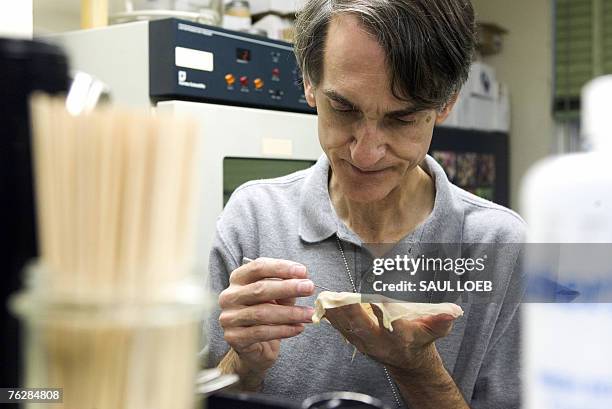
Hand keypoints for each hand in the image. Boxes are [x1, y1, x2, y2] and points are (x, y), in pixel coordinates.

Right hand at [218, 257, 314, 376]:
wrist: (255, 347)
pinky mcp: (234, 337)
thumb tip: (303, 279)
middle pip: (260, 289)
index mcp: (238, 279)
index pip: (258, 267)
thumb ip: (286, 286)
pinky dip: (284, 330)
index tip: (303, 271)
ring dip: (290, 313)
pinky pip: (262, 332)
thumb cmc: (266, 314)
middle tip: (309, 288)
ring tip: (310, 314)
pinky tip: (299, 328)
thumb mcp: (277, 296)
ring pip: (262, 313)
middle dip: (288, 288)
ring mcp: (229, 317)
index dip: (281, 268)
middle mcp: (229, 296)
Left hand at [324, 303, 456, 374]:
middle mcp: (381, 341)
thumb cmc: (419, 340)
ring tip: (327, 297)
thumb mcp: (434, 331)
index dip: (385, 310)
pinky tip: (324, 304)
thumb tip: (452, 311)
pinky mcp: (355, 341)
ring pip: (348, 327)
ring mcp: (365, 342)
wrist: (407, 361)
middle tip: (342, 296)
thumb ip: (441, 320)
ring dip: (337, 313)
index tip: (378, 298)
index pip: (392, 322)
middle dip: (352, 311)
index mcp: (401, 336)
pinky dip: (331, 316)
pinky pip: (340, 328)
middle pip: (363, 326)